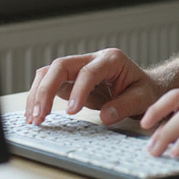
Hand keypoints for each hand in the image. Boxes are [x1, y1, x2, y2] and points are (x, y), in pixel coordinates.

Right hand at [25, 48, 157, 126]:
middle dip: (46, 90)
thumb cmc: (144, 90)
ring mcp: (79, 68)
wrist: (144, 86)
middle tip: (40, 115)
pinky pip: (50, 83)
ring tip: (33, 118)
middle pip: (61, 66)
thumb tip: (105, 116)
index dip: (78, 91)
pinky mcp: (71, 79)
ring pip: (50, 72)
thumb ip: (125, 106)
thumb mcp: (142, 98)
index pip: (88, 72)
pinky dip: (39, 97)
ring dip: (38, 94)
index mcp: (111, 60)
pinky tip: (35, 114)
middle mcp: (92, 59)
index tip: (71, 112)